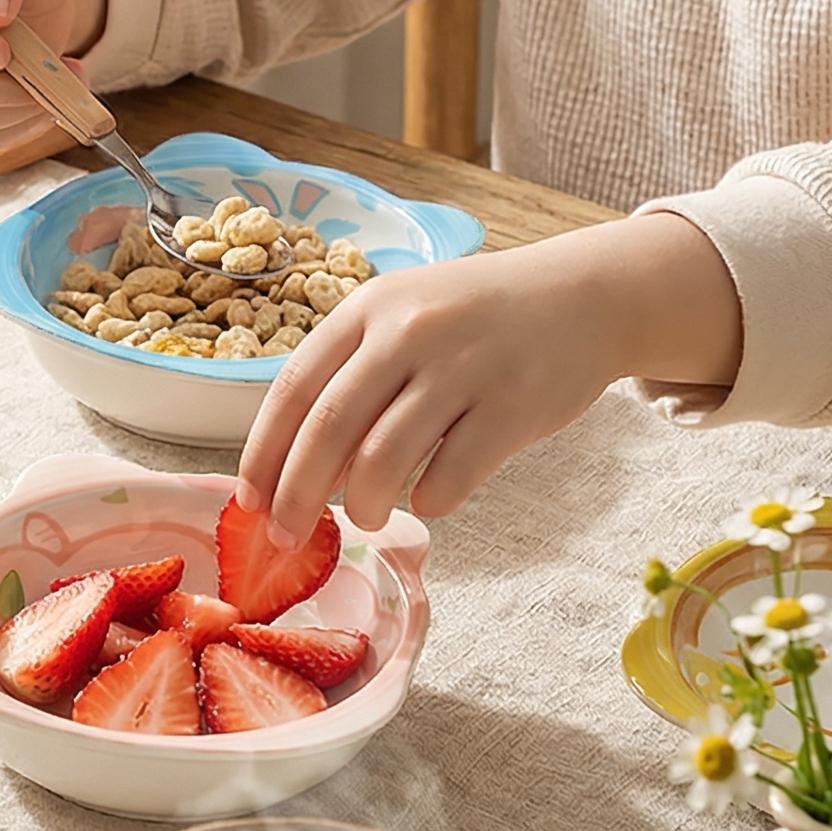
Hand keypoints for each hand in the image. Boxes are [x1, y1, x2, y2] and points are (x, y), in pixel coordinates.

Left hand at [237, 216, 742, 541]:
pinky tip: (428, 501)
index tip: (249, 500)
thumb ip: (351, 377)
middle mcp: (409, 331)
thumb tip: (299, 471)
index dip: (263, 451)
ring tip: (363, 516)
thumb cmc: (473, 319)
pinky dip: (429, 502)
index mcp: (367, 309)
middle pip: (329, 429)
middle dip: (296, 494)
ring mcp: (464, 367)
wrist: (582, 295)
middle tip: (285, 535)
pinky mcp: (514, 405)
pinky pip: (452, 475)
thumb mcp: (402, 317)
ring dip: (362, 505)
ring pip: (384, 459)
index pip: (293, 388)